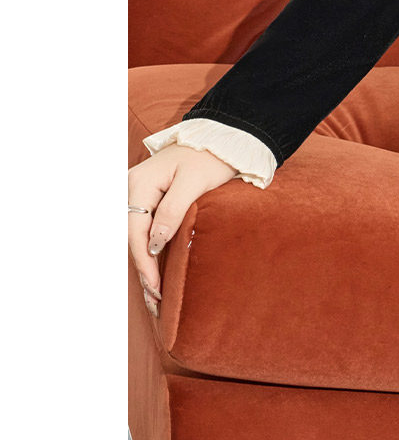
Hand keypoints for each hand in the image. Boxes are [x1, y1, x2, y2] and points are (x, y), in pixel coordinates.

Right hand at [128, 143, 240, 317]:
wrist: (223, 140)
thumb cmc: (210, 158)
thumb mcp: (194, 182)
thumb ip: (173, 210)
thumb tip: (154, 243)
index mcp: (139, 183)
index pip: (135, 231)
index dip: (144, 261)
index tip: (155, 286)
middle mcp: (133, 189)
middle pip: (133, 237)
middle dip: (143, 269)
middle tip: (155, 300)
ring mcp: (141, 195)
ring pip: (138, 236)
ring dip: (145, 264)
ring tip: (155, 295)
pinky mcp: (152, 200)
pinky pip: (147, 230)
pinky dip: (151, 251)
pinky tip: (155, 271)